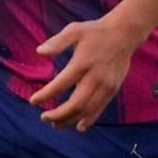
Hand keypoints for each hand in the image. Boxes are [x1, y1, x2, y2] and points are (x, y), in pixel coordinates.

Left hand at [30, 16, 140, 130]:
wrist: (124, 34)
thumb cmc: (95, 31)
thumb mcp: (74, 30)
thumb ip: (57, 42)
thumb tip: (39, 51)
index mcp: (82, 63)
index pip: (61, 84)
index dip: (46, 95)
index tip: (33, 102)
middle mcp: (95, 78)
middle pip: (76, 103)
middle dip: (59, 114)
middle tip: (44, 118)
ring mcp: (106, 86)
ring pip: (88, 109)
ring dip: (71, 119)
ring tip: (56, 124)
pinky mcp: (113, 89)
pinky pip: (101, 108)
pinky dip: (90, 119)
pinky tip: (79, 126)